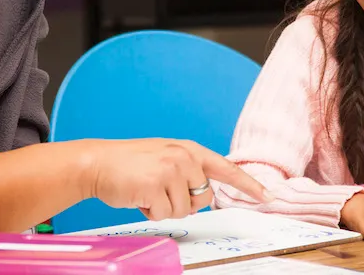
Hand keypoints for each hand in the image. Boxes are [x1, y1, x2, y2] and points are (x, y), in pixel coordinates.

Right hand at [82, 138, 273, 219]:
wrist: (96, 162)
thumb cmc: (129, 165)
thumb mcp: (164, 158)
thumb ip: (188, 171)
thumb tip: (205, 197)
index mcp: (189, 149)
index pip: (226, 168)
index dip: (248, 184)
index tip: (268, 196)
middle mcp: (184, 156)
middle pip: (203, 199)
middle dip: (181, 202)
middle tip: (157, 189)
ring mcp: (171, 169)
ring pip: (183, 210)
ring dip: (162, 208)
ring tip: (145, 190)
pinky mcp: (156, 183)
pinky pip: (164, 214)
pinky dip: (149, 211)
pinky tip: (138, 195)